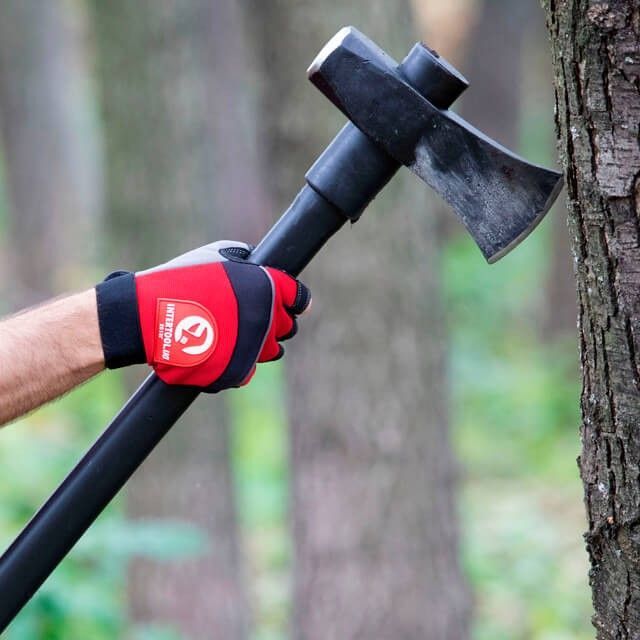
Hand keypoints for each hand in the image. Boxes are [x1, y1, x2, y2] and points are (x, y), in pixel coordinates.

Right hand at [95, 241, 310, 390]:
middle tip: (253, 319)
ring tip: (233, 335)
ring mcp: (252, 349)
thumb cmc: (178, 280)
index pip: (299, 298)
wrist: (145, 316)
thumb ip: (244, 261)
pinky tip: (218, 350)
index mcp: (266, 288)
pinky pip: (247, 371)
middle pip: (288, 328)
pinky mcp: (235, 372)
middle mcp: (266, 319)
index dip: (295, 300)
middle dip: (275, 323)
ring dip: (258, 344)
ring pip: (270, 352)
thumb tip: (256, 264)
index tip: (291, 304)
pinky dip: (236, 363)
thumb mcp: (215, 254)